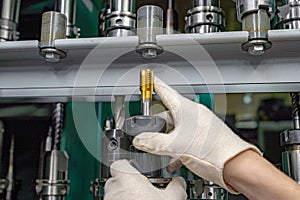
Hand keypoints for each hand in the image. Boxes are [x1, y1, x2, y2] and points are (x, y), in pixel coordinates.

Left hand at [104, 160, 186, 199]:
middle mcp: (114, 190)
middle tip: (142, 190)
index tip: (138, 171)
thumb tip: (180, 182)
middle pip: (116, 180)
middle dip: (128, 184)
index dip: (128, 166)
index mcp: (127, 179)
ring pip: (115, 195)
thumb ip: (176, 186)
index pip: (119, 164)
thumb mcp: (171, 199)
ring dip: (124, 197)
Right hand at [133, 77, 260, 192]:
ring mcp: (199, 124)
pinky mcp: (203, 136)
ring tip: (159, 148)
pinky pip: (184, 136)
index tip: (147, 77)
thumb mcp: (175, 146)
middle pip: (168, 112)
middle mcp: (193, 113)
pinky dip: (176, 145)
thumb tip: (140, 140)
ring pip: (176, 126)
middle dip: (156, 122)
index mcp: (186, 108)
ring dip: (166, 136)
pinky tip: (172, 158)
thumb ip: (154, 142)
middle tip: (146, 131)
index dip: (153, 84)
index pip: (165, 90)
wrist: (234, 165)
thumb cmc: (214, 151)